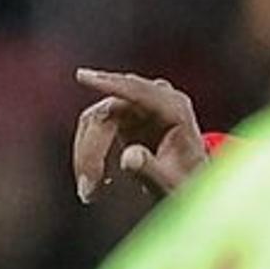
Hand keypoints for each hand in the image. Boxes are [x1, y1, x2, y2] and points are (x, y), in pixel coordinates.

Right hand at [72, 70, 208, 201]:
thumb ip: (152, 171)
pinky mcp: (121, 113)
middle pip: (108, 112)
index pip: (139, 92)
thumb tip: (129, 157)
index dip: (111, 83)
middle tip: (89, 188)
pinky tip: (94, 181)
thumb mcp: (172, 184)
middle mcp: (155, 100)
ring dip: (87, 155)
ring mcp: (136, 104)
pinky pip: (95, 127)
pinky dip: (89, 153)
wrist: (186, 185)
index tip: (83, 77)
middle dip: (92, 150)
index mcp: (176, 110)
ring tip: (91, 191)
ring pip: (96, 120)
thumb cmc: (185, 183)